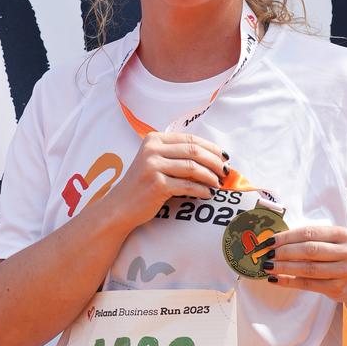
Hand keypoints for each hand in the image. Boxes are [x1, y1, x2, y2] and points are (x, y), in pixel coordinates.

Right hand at [107, 130, 229, 229]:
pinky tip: (208, 194)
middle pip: (194, 151)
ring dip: (210, 177)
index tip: (224, 157)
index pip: (190, 139)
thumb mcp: (156, 162)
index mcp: (154, 139)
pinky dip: (202, 190)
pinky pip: (187, 186)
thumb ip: (177, 156)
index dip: (211, 147)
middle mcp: (152, 149)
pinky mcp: (156, 184)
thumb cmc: (142, 185)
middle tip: (226, 171)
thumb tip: (214, 158)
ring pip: (193, 168)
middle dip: (214, 161)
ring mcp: (153, 166)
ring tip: (218, 184)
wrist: (120, 207)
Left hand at [264, 223, 346, 303]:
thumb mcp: (332, 242)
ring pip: (308, 269)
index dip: (287, 237)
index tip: (269, 241)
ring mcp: (344, 272)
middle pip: (309, 250)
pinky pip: (309, 285)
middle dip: (284, 252)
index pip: (310, 233)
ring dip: (284, 268)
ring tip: (268, 267)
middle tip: (267, 254)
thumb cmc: (339, 256)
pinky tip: (276, 280)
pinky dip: (290, 282)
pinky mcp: (338, 289)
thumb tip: (275, 241)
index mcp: (343, 235)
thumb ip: (310, 240)